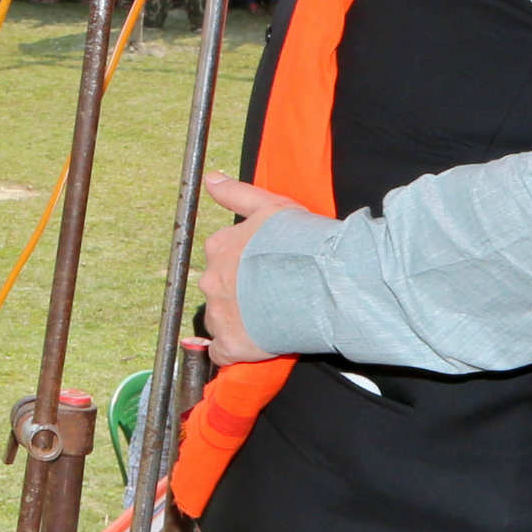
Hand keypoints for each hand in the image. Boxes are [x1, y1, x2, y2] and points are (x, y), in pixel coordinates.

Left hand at [191, 175, 304, 365]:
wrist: (322, 283)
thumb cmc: (301, 242)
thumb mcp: (271, 206)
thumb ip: (236, 193)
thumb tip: (209, 179)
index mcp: (219, 246)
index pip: (220, 258)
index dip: (243, 266)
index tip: (263, 271)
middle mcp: (212, 278)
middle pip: (218, 288)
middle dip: (238, 293)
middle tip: (270, 296)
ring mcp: (219, 313)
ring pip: (219, 319)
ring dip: (237, 320)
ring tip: (268, 320)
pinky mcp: (231, 344)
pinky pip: (221, 352)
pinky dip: (232, 350)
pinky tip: (252, 345)